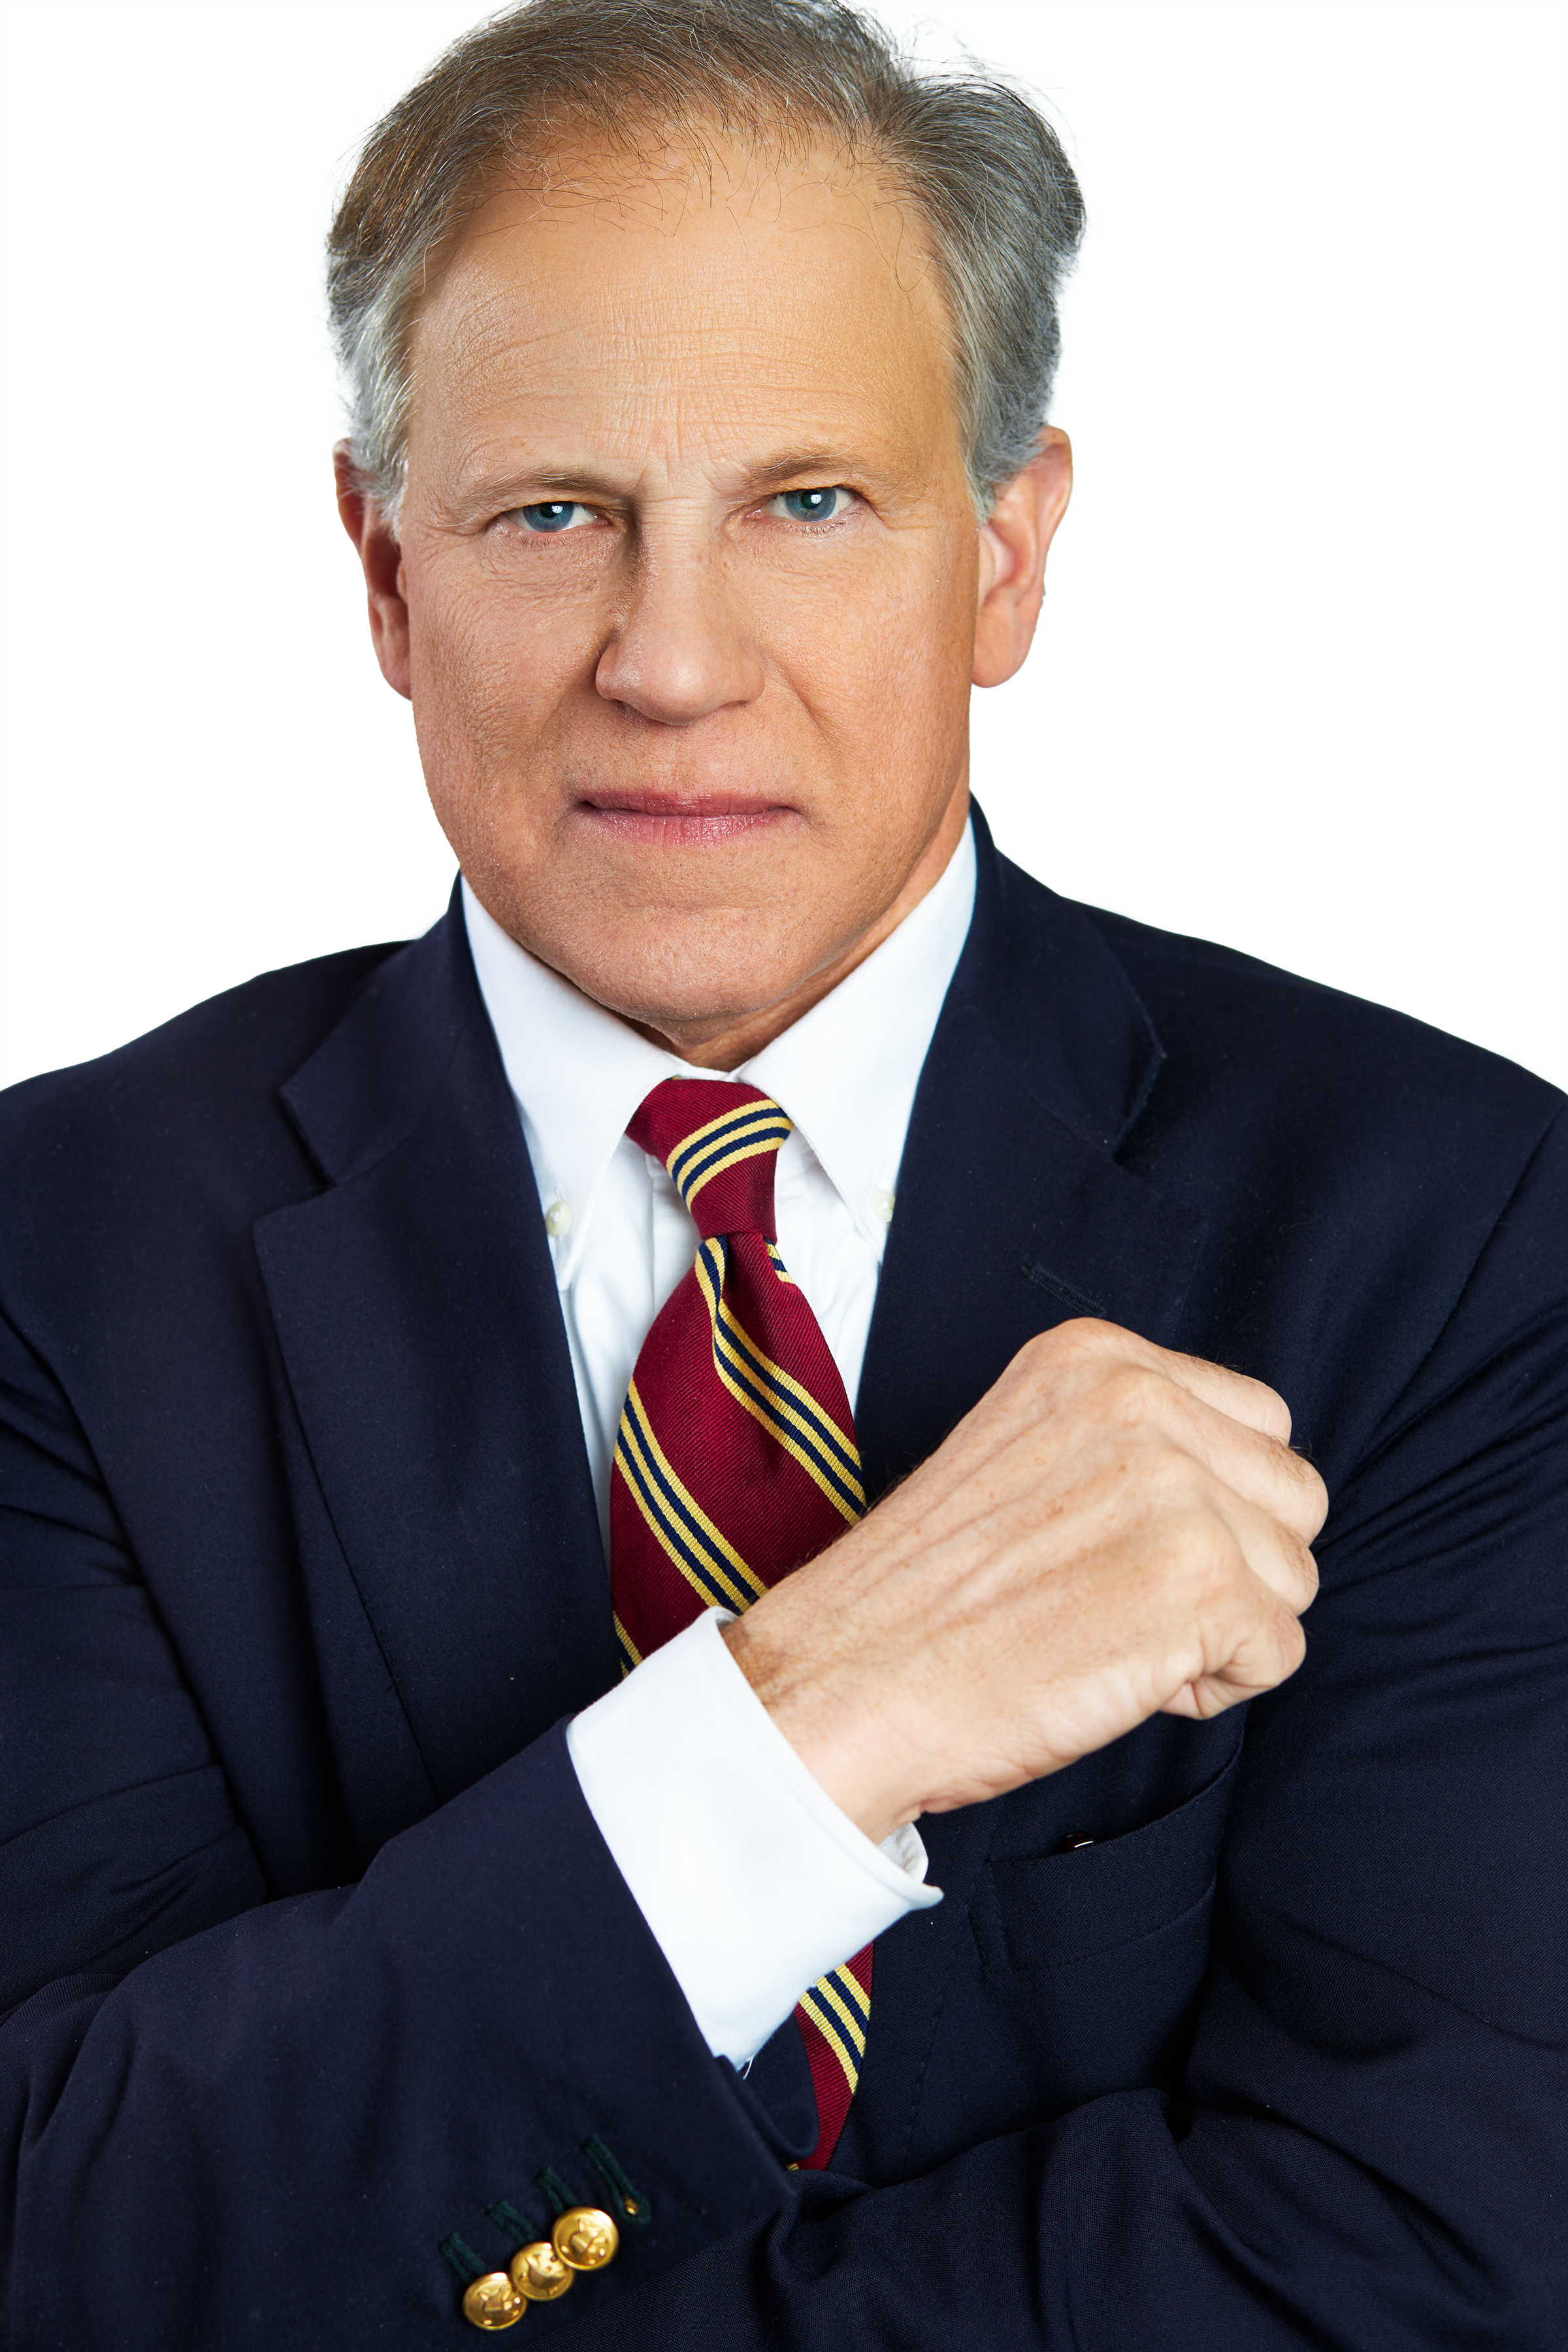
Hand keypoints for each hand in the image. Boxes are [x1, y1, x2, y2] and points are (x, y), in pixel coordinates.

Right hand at [723, 1320, 1325, 1846]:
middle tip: (1121, 1600)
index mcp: (1096, 1358)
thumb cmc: (924, 1597)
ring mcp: (1175, 1487)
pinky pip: (1278, 1654)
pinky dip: (1209, 1690)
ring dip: (1223, 1629)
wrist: (846, 1681)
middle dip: (1236, 1566)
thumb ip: (1131, 1441)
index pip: (1258, 1423)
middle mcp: (1142, 1402)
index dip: (1211, 1506)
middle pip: (1294, 1496)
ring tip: (1112, 1635)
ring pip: (1293, 1577)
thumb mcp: (1027, 1451)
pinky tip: (1116, 1676)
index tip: (1121, 1545)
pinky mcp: (1200, 1582)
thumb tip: (1242, 1489)